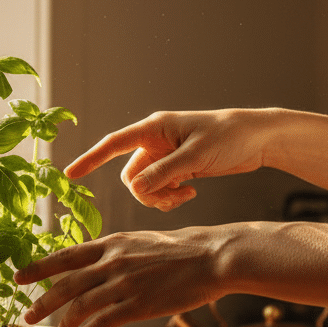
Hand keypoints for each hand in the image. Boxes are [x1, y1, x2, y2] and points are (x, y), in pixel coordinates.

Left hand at [15, 227, 236, 326]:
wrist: (212, 257)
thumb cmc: (183, 250)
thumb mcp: (142, 241)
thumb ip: (118, 252)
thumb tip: (98, 263)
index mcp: (113, 243)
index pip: (66, 256)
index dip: (39, 267)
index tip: (18, 276)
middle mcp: (113, 261)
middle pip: (66, 283)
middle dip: (42, 301)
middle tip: (26, 315)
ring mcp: (125, 283)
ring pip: (80, 305)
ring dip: (60, 321)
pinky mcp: (139, 305)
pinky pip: (102, 323)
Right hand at [66, 109, 273, 210]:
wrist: (257, 138)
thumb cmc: (229, 136)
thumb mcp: (196, 156)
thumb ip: (164, 173)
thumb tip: (134, 190)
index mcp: (154, 129)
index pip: (113, 144)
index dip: (90, 159)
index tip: (70, 174)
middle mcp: (155, 141)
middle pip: (130, 175)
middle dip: (146, 192)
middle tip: (173, 198)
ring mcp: (165, 156)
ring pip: (145, 186)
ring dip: (160, 197)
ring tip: (186, 195)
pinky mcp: (176, 168)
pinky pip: (160, 189)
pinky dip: (170, 196)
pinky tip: (191, 192)